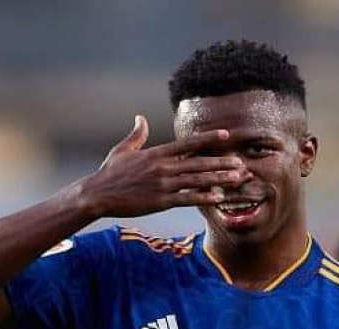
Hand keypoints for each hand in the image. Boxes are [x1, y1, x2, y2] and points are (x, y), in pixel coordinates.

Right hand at [81, 115, 248, 217]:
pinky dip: (204, 198)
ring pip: (197, 181)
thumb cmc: (109, 173)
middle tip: (241, 163)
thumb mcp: (123, 150)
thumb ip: (136, 134)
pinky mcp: (161, 201)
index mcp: (157, 153)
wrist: (97, 195)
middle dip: (222, 162)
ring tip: (237, 179)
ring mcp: (163, 185)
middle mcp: (163, 167)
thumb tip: (140, 118)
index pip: (188, 143)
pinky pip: (187, 199)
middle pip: (199, 162)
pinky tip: (218, 198)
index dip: (208, 138)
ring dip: (219, 179)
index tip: (226, 135)